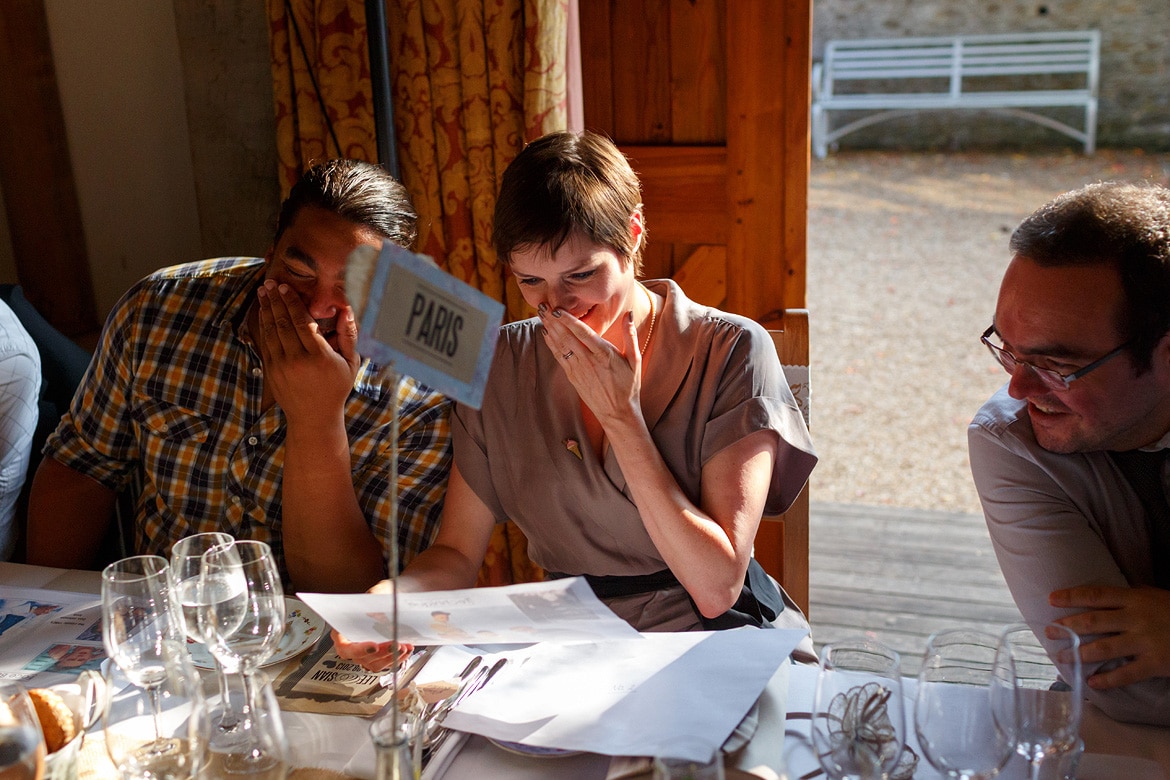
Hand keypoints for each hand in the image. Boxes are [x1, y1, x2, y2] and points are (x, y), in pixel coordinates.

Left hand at [256, 280, 358, 422]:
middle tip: (270, 282)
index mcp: (320, 357)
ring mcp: (282, 366)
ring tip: (263, 292)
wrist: (313, 418)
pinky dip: (263, 325)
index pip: (303, 323)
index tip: (286, 287)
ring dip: (266, 309)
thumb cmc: (336, 388)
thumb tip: (347, 310)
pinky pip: (266, 343)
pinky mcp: (271, 371)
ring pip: (271, 331)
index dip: (293, 303)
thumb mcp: (350, 363)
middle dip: (276, 300)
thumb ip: (349, 336)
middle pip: (284, 323)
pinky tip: (263, 312)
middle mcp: (298, 361)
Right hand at [331, 579, 413, 671]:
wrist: (395, 598)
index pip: (344, 646)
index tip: (374, 646)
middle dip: (381, 653)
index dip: (358, 649)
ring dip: (390, 658)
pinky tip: (407, 649)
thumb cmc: (382, 595)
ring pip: (374, 663)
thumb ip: (375, 599)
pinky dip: (398, 658)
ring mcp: (365, 653)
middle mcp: (352, 644)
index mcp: (343, 630)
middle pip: (361, 657)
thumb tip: (375, 615)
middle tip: (395, 645)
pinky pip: (386, 663)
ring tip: (403, 647)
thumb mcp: (378, 592)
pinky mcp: (379, 657)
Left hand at [538, 304, 641, 424]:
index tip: (558, 309)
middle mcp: (589, 361)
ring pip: (561, 346)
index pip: (583, 333)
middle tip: (543, 305)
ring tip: (541, 315)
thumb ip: (630, 336)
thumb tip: (628, 314)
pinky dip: (551, 344)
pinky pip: (559, 357)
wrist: (618, 413)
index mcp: (604, 354)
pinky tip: (546, 333)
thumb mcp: (635, 360)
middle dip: (554, 320)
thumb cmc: (628, 386)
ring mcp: (578, 370)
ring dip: (550, 329)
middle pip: (567, 337)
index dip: (569, 320)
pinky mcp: (573, 377)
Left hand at [1049, 584, 1169, 688]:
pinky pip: (1126, 674)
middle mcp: (1136, 618)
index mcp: (1135, 598)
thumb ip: (1129, 596)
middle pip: (1093, 621)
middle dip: (1067, 627)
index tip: (1051, 599)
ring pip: (1104, 647)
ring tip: (1061, 657)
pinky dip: (1107, 680)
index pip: (1096, 594)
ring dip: (1078, 653)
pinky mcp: (1155, 664)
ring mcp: (1145, 641)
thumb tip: (1101, 596)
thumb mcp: (1154, 595)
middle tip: (1048, 631)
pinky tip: (1091, 683)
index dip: (1071, 596)